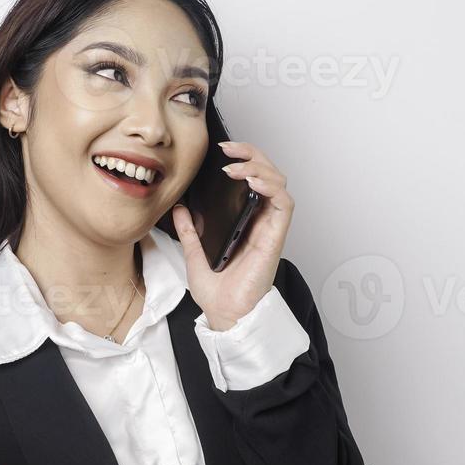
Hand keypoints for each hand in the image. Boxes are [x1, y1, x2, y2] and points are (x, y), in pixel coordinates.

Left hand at [171, 139, 294, 330]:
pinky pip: (284, 204)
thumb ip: (190, 231)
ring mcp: (269, 228)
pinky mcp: (275, 237)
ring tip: (237, 166)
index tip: (222, 151)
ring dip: (260, 167)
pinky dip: (272, 187)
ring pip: (279, 183)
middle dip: (251, 154)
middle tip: (228, 148)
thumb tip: (180, 209)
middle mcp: (260, 221)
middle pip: (268, 174)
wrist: (225, 315)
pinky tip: (253, 181)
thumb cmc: (218, 293)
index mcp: (245, 221)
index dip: (243, 158)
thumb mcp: (194, 255)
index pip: (253, 179)